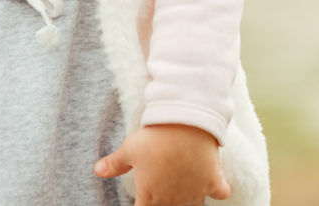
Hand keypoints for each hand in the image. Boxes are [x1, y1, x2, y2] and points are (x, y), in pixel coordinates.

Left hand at [94, 124, 231, 205]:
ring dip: (189, 199)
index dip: (142, 205)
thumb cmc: (154, 137)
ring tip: (183, 185)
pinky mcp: (214, 179)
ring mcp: (196, 191)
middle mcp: (175, 200)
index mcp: (151, 197)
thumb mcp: (129, 149)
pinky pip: (221, 192)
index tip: (142, 198)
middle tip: (163, 185)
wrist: (184, 121)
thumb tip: (97, 171)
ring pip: (195, 205)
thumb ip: (114, 164)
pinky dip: (219, 189)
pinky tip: (214, 183)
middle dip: (164, 202)